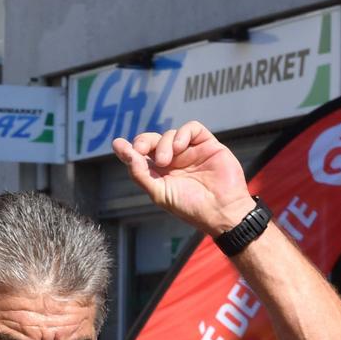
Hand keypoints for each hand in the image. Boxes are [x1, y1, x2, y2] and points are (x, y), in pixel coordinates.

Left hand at [112, 122, 253, 236]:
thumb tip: (123, 152)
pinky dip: (182, 134)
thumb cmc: (190, 207)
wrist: (221, 211)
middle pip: (153, 141)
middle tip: (140, 150)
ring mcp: (191, 152)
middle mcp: (174, 161)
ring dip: (164, 144)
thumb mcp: (159, 193)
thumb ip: (140, 173)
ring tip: (166, 161)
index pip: (141, 155)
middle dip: (144, 141)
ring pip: (170, 134)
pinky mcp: (207, 144)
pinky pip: (192, 128)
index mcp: (161, 173)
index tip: (119, 145)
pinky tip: (180, 147)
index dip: (130, 149)